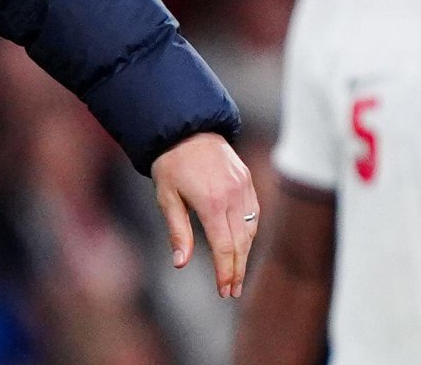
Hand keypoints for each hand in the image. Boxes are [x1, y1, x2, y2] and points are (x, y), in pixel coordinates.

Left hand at [150, 132, 258, 297]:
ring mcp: (244, 188)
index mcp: (212, 202)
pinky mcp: (248, 182)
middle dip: (237, 269)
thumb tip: (180, 264)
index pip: (224, 247)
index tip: (223, 290)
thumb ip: (177, 232)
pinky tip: (241, 246)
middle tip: (231, 291)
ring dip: (244, 254)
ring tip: (236, 274)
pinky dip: (249, 233)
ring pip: (251, 230)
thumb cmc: (170, 164)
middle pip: (241, 243)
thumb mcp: (166, 197)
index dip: (225, 272)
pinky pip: (254, 214)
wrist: (186, 128)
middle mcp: (233, 196)